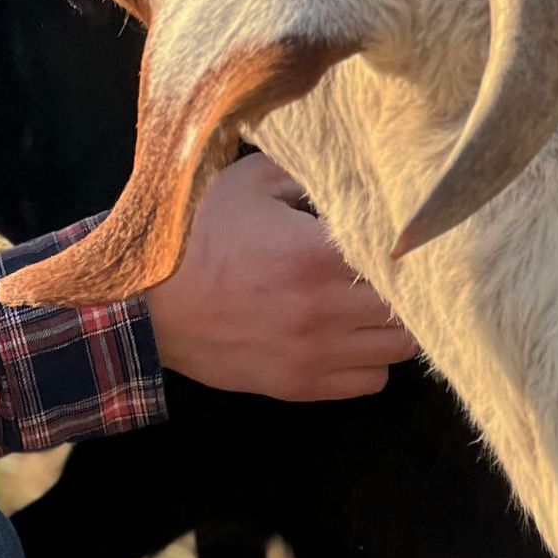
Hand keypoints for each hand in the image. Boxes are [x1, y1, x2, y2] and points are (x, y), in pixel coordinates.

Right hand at [144, 151, 417, 400]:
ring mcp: (315, 353)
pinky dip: (370, 360)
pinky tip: (349, 334)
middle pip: (410, 305)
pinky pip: (370, 382)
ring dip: (395, 323)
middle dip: (407, 283)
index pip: (400, 254)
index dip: (410, 243)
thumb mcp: (248, 183)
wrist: (147, 304)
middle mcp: (325, 308)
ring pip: (399, 348)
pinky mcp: (302, 385)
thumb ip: (306, 173)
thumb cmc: (197, 236)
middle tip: (392, 266)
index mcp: (315, 252)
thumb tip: (351, 175)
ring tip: (373, 301)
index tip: (406, 232)